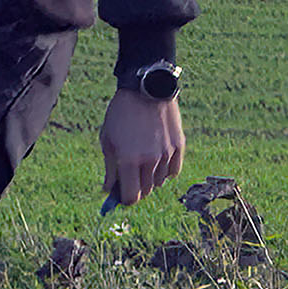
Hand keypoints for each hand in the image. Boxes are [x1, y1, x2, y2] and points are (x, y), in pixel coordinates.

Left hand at [101, 92, 185, 211]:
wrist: (146, 89)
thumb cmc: (121, 114)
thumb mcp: (108, 140)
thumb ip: (110, 169)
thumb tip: (109, 190)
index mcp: (128, 160)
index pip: (131, 197)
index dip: (124, 200)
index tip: (121, 195)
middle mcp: (149, 161)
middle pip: (145, 192)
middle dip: (136, 188)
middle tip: (129, 175)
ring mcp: (166, 154)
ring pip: (159, 182)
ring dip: (150, 178)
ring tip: (142, 159)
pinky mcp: (179, 146)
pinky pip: (173, 171)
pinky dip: (165, 171)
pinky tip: (157, 159)